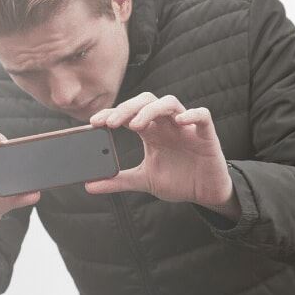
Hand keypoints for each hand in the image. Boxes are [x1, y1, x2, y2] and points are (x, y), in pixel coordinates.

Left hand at [85, 93, 239, 219]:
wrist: (205, 194)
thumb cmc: (178, 181)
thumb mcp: (143, 181)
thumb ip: (117, 181)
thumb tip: (88, 185)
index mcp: (151, 132)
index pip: (129, 113)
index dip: (111, 113)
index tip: (94, 122)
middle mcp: (167, 124)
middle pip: (146, 101)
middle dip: (127, 108)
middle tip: (111, 123)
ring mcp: (187, 127)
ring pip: (169, 102)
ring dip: (150, 110)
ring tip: (136, 125)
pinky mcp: (207, 135)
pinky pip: (202, 115)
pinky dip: (191, 114)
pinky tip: (179, 122)